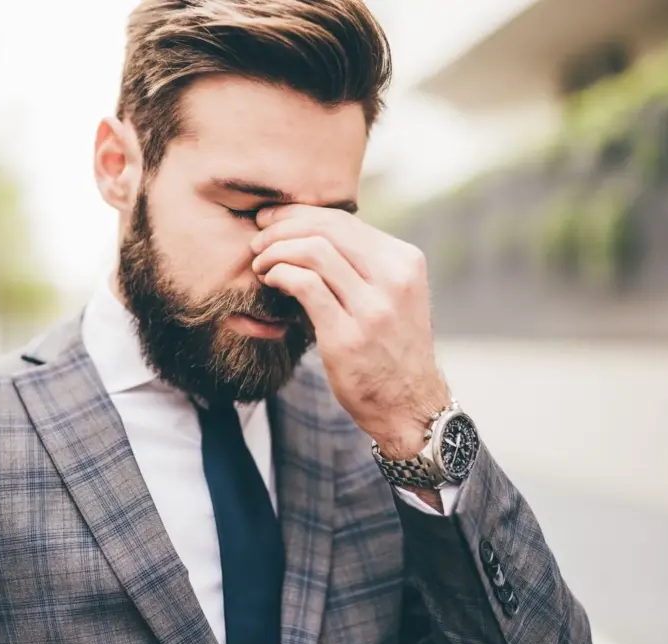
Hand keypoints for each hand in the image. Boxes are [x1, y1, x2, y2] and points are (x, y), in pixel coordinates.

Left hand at [251, 205, 449, 460]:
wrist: (409, 405)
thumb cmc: (391, 348)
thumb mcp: (393, 296)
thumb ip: (363, 264)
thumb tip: (310, 231)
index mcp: (405, 262)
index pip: (344, 220)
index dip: (299, 214)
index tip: (271, 219)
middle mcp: (394, 279)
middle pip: (327, 229)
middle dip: (282, 227)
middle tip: (258, 239)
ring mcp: (373, 309)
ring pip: (314, 251)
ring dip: (276, 251)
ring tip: (260, 263)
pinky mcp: (348, 336)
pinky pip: (305, 285)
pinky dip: (280, 274)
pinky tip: (270, 280)